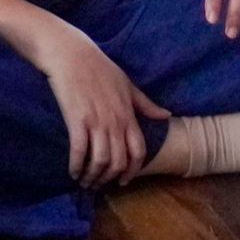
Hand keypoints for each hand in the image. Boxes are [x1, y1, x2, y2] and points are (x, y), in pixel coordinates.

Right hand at [31, 22, 170, 188]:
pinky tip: (73, 172)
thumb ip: (146, 104)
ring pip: (100, 161)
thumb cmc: (100, 68)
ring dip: (93, 177)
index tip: (123, 181)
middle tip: (99, 184)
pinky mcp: (76, 121)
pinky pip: (79, 152)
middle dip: (109, 178)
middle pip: (119, 161)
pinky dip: (76, 166)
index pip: (139, 151)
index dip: (133, 171)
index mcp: (129, 115)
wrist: (72, 55)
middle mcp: (115, 122)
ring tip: (85, 181)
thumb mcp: (128, 85)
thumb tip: (167, 115)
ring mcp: (96, 122)